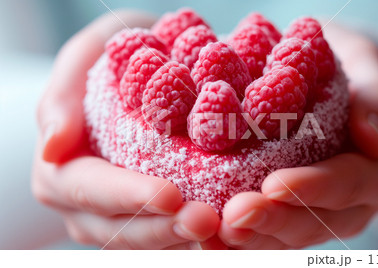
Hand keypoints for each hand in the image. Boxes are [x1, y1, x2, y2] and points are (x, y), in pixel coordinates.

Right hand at [32, 10, 221, 249]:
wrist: (124, 86)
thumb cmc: (103, 69)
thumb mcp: (78, 64)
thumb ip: (59, 101)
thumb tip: (52, 148)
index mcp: (61, 176)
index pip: (93, 191)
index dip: (132, 197)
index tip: (171, 195)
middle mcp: (85, 210)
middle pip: (122, 230)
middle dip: (165, 228)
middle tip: (207, 220)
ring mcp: (114, 222)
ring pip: (147, 244)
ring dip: (183, 240)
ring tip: (221, 232)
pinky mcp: (143, 222)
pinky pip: (166, 241)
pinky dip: (192, 239)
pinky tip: (223, 233)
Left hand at [218, 23, 377, 248]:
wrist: (327, 90)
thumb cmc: (342, 70)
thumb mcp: (364, 63)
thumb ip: (376, 95)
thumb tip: (373, 139)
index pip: (349, 184)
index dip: (312, 188)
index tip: (272, 185)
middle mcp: (354, 206)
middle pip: (315, 223)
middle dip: (273, 222)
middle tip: (233, 216)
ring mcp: (322, 217)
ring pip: (288, 240)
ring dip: (250, 240)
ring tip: (212, 233)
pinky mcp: (294, 219)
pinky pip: (269, 239)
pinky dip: (239, 242)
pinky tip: (209, 239)